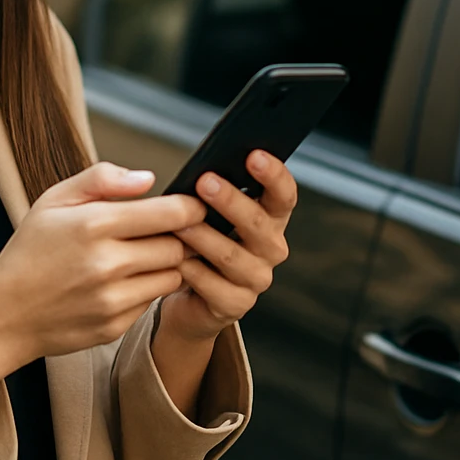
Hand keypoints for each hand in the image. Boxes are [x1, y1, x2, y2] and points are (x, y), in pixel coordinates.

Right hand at [0, 162, 205, 400]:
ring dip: (166, 264)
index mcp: (94, 225)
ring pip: (173, 276)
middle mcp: (107, 264)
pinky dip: (146, 289)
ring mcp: (112, 299)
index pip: (171, 213)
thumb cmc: (30, 251)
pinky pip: (152, 302)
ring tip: (143, 255)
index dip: (190, 207)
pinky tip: (123, 282)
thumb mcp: (53, 201)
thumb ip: (101, 179)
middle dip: (178, 236)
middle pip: (178, 246)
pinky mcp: (115, 326)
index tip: (190, 206)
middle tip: (163, 231)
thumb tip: (149, 179)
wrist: (3, 314)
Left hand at [159, 150, 296, 343]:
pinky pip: (213, 285)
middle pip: (258, 223)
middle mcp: (271, 249)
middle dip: (230, 200)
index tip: (254, 155)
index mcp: (271, 220)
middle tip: (204, 181)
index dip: (274, 175)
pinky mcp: (235, 305)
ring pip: (231, 255)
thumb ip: (214, 193)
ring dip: (204, 237)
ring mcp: (256, 279)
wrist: (192, 298)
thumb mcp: (211, 214)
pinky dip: (191, 270)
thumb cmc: (201, 243)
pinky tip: (175, 259)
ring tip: (179, 223)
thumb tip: (201, 168)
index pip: (284, 195)